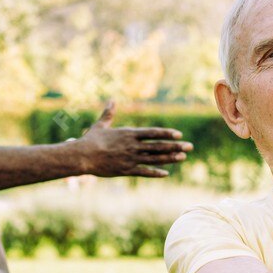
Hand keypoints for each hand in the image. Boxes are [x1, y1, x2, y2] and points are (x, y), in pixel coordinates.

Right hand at [69, 99, 191, 178]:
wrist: (82, 156)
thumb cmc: (90, 140)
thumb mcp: (101, 125)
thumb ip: (109, 113)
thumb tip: (111, 100)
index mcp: (129, 134)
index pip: (152, 133)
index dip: (167, 134)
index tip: (179, 135)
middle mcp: (133, 146)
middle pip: (158, 146)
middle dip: (175, 146)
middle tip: (190, 147)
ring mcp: (130, 159)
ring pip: (154, 159)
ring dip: (170, 158)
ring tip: (183, 158)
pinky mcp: (126, 170)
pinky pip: (144, 172)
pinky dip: (155, 172)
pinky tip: (166, 173)